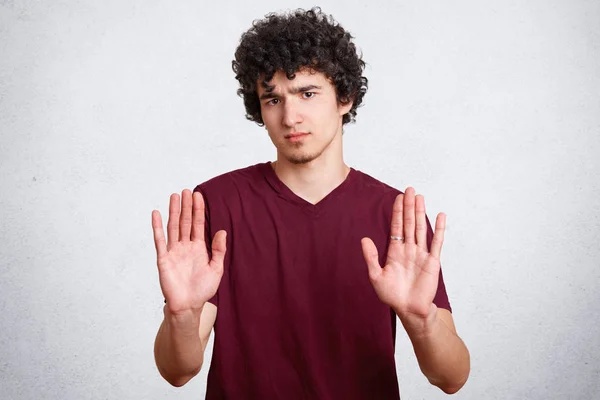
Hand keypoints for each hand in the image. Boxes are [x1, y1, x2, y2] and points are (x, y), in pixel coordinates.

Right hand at [152, 189, 226, 315]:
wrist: (189, 306)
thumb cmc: (202, 289)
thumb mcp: (216, 268)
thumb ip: (218, 250)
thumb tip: (222, 231)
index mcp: (198, 248)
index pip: (197, 224)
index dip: (198, 210)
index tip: (199, 195)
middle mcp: (185, 247)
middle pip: (185, 222)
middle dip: (186, 206)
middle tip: (186, 190)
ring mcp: (173, 251)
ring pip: (173, 227)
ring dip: (173, 211)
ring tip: (174, 196)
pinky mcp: (163, 259)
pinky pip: (159, 240)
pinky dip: (157, 227)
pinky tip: (156, 214)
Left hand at [361, 187, 445, 321]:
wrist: (408, 310)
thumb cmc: (392, 295)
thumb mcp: (376, 276)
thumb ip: (371, 257)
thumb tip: (364, 239)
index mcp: (395, 251)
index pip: (396, 227)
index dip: (397, 212)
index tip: (398, 197)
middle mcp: (409, 249)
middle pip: (409, 223)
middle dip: (409, 207)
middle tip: (410, 189)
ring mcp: (421, 254)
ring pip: (421, 229)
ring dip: (421, 213)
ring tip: (421, 197)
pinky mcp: (432, 262)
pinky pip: (436, 243)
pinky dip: (439, 229)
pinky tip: (440, 216)